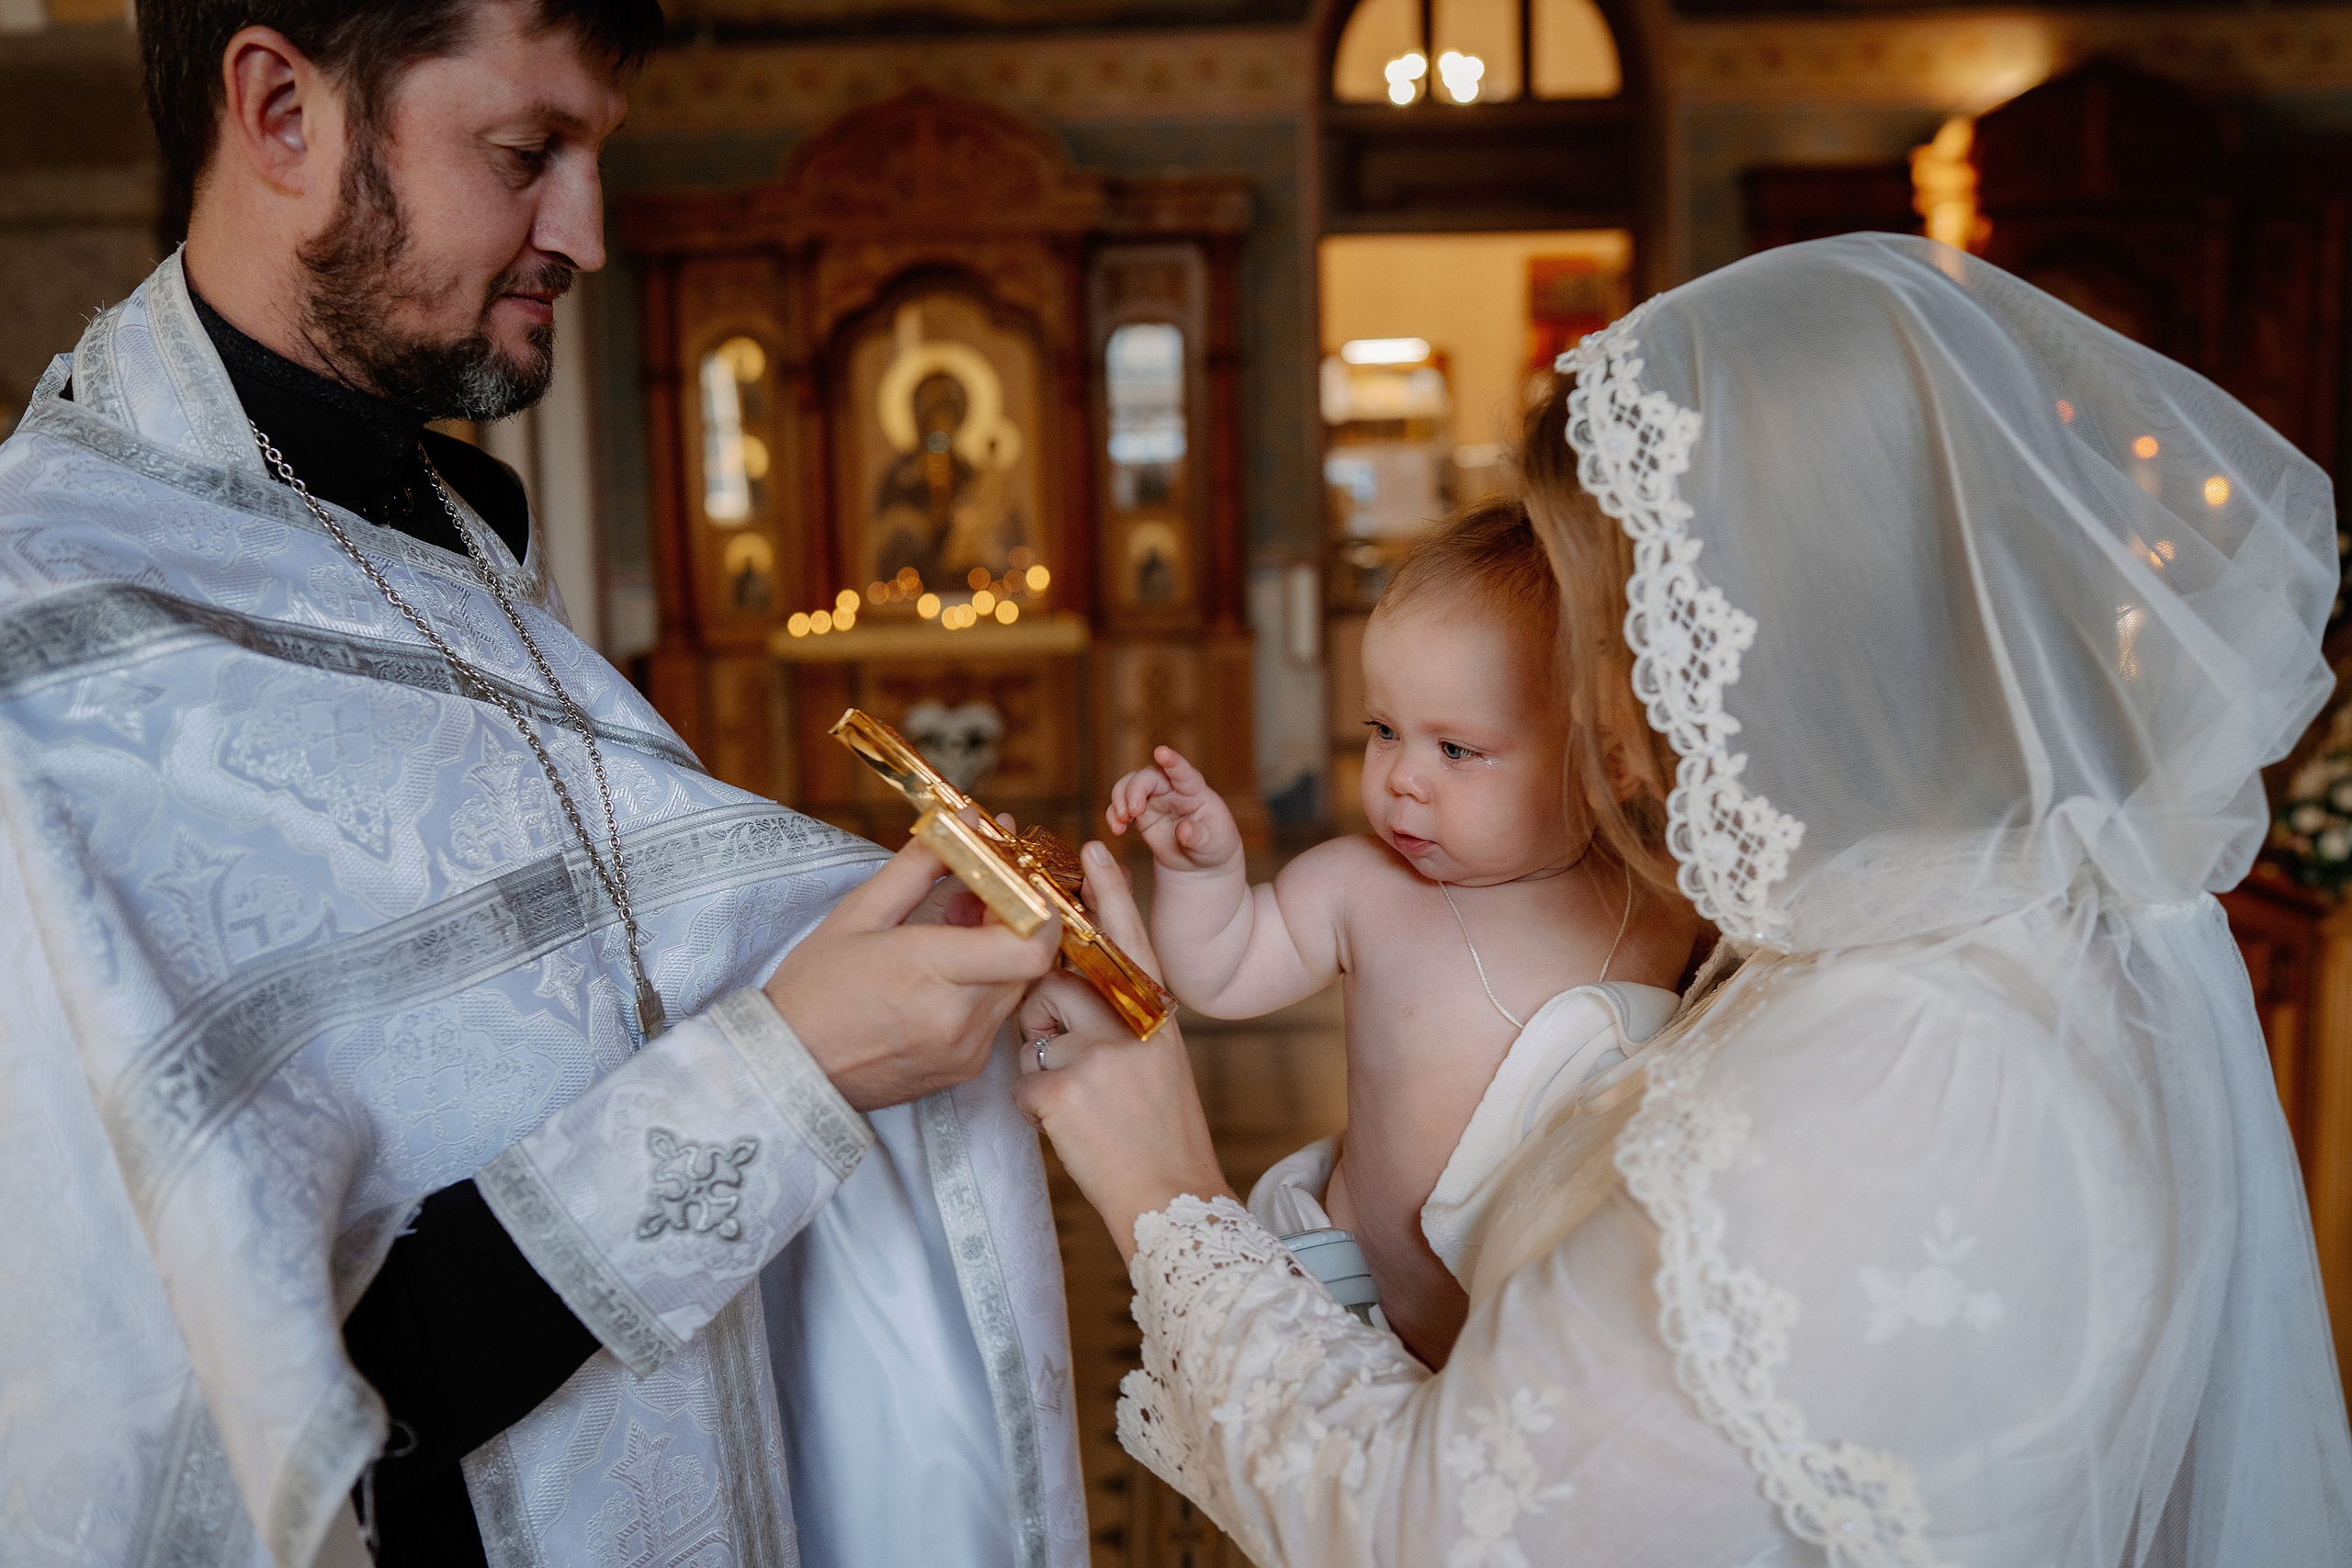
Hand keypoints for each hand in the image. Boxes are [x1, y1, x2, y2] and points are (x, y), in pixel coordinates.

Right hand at [767, 835, 1059, 1111]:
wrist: (789, 1067)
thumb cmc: (815, 988)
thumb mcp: (858, 912)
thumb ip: (921, 863)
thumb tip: (970, 823)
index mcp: (929, 971)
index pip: (1030, 946)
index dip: (1038, 908)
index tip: (1017, 881)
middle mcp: (958, 1017)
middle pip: (1030, 959)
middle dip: (1015, 919)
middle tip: (981, 894)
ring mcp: (966, 1049)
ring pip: (1018, 985)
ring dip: (1001, 952)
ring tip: (954, 931)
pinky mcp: (966, 1068)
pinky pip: (998, 1015)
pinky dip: (986, 986)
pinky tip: (948, 973)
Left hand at [1014, 841, 1232, 1260]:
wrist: (1169, 1194)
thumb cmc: (1160, 1129)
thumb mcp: (1160, 1058)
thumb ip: (1125, 1017)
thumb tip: (1073, 990)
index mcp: (1156, 1013)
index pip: (1128, 938)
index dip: (1107, 890)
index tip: (1090, 848)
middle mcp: (1129, 1025)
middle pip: (1058, 985)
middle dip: (1048, 1015)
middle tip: (1075, 1058)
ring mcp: (1096, 1055)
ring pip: (1034, 1031)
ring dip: (1040, 1063)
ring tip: (1078, 1099)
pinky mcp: (1061, 1090)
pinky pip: (1022, 1082)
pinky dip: (1035, 1108)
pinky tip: (1068, 1127)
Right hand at [1104, 746, 1240, 874]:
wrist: (1200, 863)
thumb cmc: (1214, 846)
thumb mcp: (1214, 844)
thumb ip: (1199, 837)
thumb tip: (1183, 829)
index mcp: (1194, 791)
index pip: (1183, 772)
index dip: (1172, 761)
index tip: (1160, 752)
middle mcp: (1171, 790)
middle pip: (1148, 776)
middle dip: (1135, 789)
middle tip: (1133, 811)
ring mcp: (1154, 800)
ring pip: (1129, 785)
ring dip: (1120, 798)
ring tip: (1122, 820)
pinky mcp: (1141, 815)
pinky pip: (1120, 807)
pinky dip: (1113, 814)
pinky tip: (1117, 829)